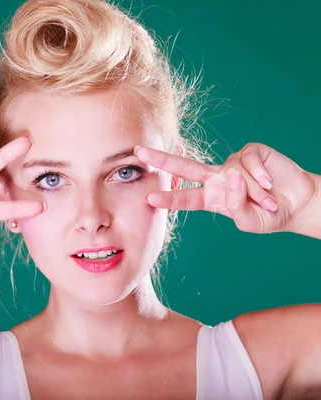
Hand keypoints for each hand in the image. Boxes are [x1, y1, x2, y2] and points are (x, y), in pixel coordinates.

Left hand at [134, 142, 316, 233]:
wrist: (296, 204)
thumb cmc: (269, 215)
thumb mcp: (250, 221)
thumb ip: (235, 205)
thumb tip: (229, 176)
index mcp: (210, 199)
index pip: (185, 198)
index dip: (168, 199)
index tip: (148, 199)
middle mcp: (216, 179)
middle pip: (184, 167)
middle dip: (161, 159)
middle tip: (138, 152)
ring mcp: (231, 164)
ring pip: (232, 173)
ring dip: (253, 191)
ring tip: (268, 201)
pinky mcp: (250, 152)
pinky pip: (247, 162)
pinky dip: (259, 176)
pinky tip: (269, 184)